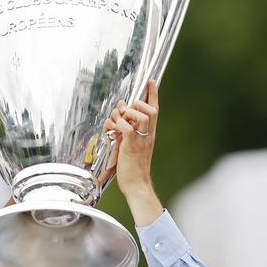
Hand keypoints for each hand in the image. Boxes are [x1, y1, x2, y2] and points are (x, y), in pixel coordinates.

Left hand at [102, 81, 163, 225]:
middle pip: (149, 108)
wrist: (137, 185)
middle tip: (123, 112)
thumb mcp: (130, 145)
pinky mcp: (131, 145)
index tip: (151, 81)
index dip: (152, 94)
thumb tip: (119, 116)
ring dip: (125, 113)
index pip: (154, 110)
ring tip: (115, 122)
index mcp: (150, 134)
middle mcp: (148, 135)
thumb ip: (127, 131)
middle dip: (135, 103)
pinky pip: (126, 126)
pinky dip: (117, 124)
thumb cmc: (133, 168)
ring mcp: (141, 139)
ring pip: (139, 114)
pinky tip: (111, 130)